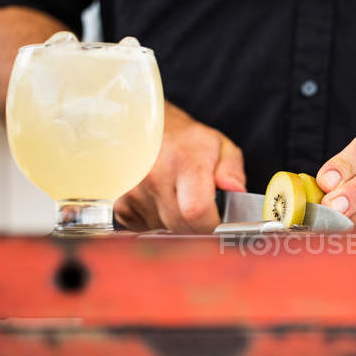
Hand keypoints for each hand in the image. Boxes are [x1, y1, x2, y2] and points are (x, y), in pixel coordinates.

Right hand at [114, 102, 245, 232]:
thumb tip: (236, 190)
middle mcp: (155, 176)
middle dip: (197, 229)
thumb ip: (232, 170)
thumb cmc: (187, 140)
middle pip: (180, 226)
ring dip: (176, 225)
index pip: (196, 211)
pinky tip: (161, 204)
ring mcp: (133, 190)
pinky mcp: (119, 202)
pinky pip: (143, 228)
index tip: (219, 225)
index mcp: (184, 162)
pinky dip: (156, 223)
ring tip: (180, 201)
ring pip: (163, 229)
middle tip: (204, 215)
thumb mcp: (220, 146)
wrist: (145, 125)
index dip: (211, 226)